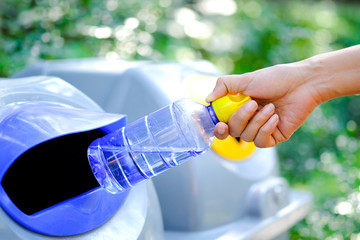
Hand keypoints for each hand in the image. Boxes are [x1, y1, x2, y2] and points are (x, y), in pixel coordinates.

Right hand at [206, 62, 321, 147]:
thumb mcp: (246, 79)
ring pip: (247, 137)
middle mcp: (247, 119)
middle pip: (232, 131)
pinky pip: (261, 142)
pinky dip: (266, 129)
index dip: (217, 127)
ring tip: (271, 107)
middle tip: (252, 103)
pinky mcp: (274, 137)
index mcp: (238, 106)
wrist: (303, 84)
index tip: (219, 124)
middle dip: (240, 118)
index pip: (221, 122)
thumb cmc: (276, 79)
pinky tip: (275, 117)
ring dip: (257, 121)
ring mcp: (260, 129)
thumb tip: (207, 99)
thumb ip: (224, 86)